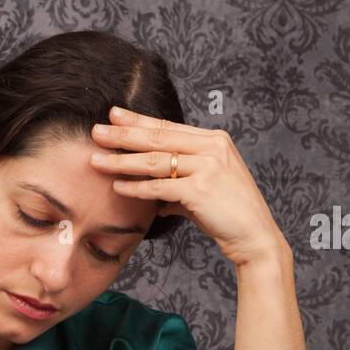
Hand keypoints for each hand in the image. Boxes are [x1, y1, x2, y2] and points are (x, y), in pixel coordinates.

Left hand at [89, 106, 288, 267]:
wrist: (254, 235)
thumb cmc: (228, 213)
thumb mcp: (204, 189)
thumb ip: (179, 186)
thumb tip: (156, 199)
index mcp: (213, 140)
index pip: (168, 127)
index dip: (139, 120)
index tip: (113, 114)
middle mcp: (212, 148)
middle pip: (157, 138)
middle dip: (123, 134)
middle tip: (96, 131)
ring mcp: (207, 167)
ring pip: (154, 161)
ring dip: (122, 161)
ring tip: (96, 160)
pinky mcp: (200, 190)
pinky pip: (160, 187)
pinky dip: (136, 188)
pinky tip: (117, 187)